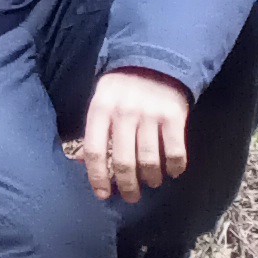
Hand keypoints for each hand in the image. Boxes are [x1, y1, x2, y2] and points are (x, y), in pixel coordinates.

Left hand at [75, 67, 190, 208]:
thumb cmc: (123, 88)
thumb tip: (82, 164)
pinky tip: (172, 172)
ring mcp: (150, 114)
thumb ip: (94, 131)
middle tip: (131, 197)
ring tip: (152, 183)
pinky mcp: (174, 116)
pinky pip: (174, 152)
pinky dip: (174, 168)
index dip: (98, 177)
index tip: (103, 195)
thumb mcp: (102, 101)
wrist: (155, 60)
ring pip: (149, 161)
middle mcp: (124, 112)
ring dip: (151, 179)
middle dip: (127, 186)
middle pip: (123, 161)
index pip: (95, 151)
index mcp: (101, 108)